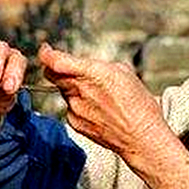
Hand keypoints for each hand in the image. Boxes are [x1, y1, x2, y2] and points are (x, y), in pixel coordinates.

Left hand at [37, 43, 168, 162]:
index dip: (47, 54)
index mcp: (93, 74)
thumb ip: (99, 66)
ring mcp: (75, 109)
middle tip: (72, 70)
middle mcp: (80, 92)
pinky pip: (70, 108)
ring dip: (74, 89)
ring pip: (64, 92)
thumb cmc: (139, 105)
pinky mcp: (74, 123)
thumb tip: (88, 67)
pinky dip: (79, 105)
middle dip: (58, 70)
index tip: (46, 50)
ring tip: (99, 97)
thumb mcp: (124, 72)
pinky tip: (98, 111)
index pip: (56, 62)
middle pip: (53, 76)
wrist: (142, 138)